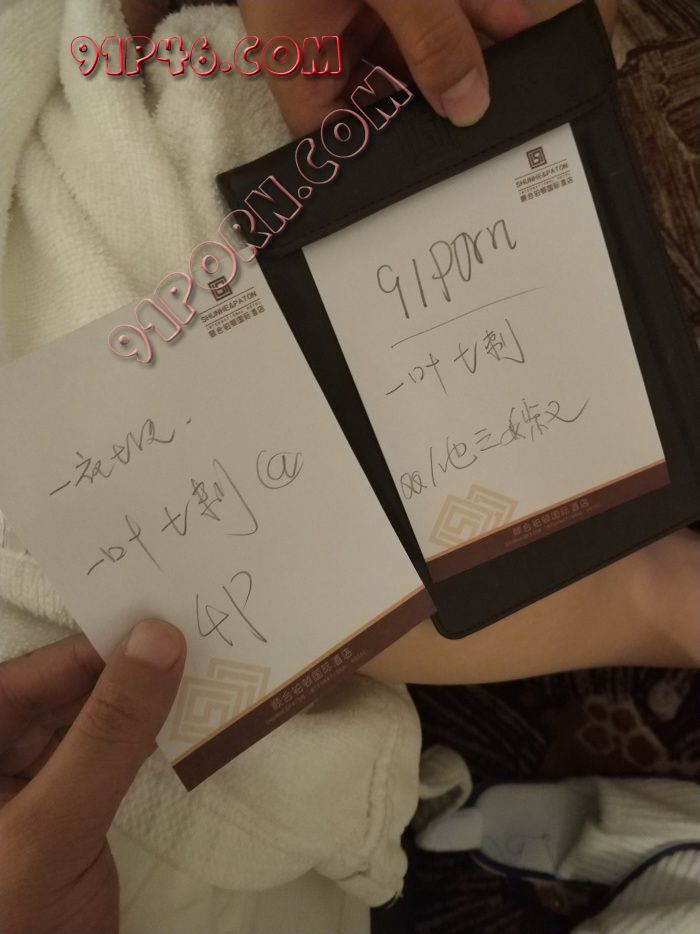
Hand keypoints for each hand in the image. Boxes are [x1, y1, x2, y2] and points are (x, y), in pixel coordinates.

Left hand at [0, 620, 185, 933]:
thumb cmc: (12, 924)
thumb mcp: (52, 825)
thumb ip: (106, 733)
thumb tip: (159, 638)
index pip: (31, 674)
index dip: (93, 644)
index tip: (161, 619)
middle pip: (62, 690)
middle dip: (124, 668)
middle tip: (192, 636)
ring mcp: (29, 788)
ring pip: (90, 721)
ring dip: (140, 701)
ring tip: (201, 666)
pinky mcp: (65, 814)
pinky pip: (106, 758)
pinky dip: (143, 739)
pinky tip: (183, 718)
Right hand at [237, 0, 536, 133]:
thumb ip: (430, 39)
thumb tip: (467, 106)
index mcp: (297, 43)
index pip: (324, 128)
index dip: (365, 155)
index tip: (420, 170)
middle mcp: (323, 24)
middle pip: (380, 86)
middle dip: (436, 96)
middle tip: (485, 119)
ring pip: (416, 40)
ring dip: (468, 51)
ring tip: (516, 70)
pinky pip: (435, 1)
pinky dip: (476, 8)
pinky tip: (517, 22)